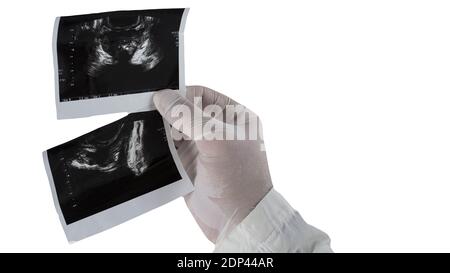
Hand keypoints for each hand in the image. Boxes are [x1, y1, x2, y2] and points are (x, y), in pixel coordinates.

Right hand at [153, 86, 272, 242]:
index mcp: (235, 117)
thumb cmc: (239, 179)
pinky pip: (170, 150)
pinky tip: (150, 145)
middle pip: (187, 112)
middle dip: (169, 112)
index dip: (182, 93)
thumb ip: (188, 115)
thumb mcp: (215, 139)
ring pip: (176, 131)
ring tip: (149, 129)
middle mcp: (219, 131)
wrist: (238, 220)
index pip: (204, 95)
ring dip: (162, 131)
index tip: (160, 96)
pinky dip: (160, 147)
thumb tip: (163, 96)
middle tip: (149, 111)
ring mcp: (204, 149)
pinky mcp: (190, 167)